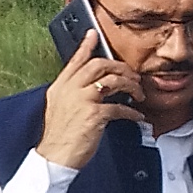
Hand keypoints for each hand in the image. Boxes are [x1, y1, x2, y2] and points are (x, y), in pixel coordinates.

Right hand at [32, 23, 140, 172]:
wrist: (53, 158)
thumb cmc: (58, 137)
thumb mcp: (59, 109)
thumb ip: (72, 94)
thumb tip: (92, 88)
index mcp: (60, 87)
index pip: (75, 61)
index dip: (86, 46)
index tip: (94, 34)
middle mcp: (69, 90)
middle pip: (99, 65)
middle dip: (120, 67)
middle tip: (132, 75)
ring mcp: (81, 101)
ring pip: (113, 81)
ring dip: (131, 86)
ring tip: (138, 94)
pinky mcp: (93, 115)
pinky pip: (120, 107)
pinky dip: (132, 113)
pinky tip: (137, 117)